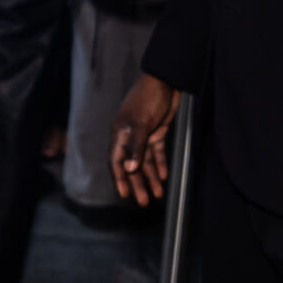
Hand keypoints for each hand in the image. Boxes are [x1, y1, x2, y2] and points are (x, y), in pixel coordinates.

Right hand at [112, 73, 177, 204]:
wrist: (165, 81)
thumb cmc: (147, 99)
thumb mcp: (141, 123)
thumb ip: (136, 147)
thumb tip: (130, 169)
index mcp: (120, 135)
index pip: (117, 162)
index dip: (120, 179)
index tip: (124, 194)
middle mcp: (129, 138)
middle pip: (132, 166)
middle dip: (138, 184)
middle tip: (143, 201)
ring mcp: (143, 136)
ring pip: (145, 162)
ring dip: (150, 177)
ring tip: (157, 194)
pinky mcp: (155, 132)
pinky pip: (156, 153)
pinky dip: (159, 164)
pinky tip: (164, 176)